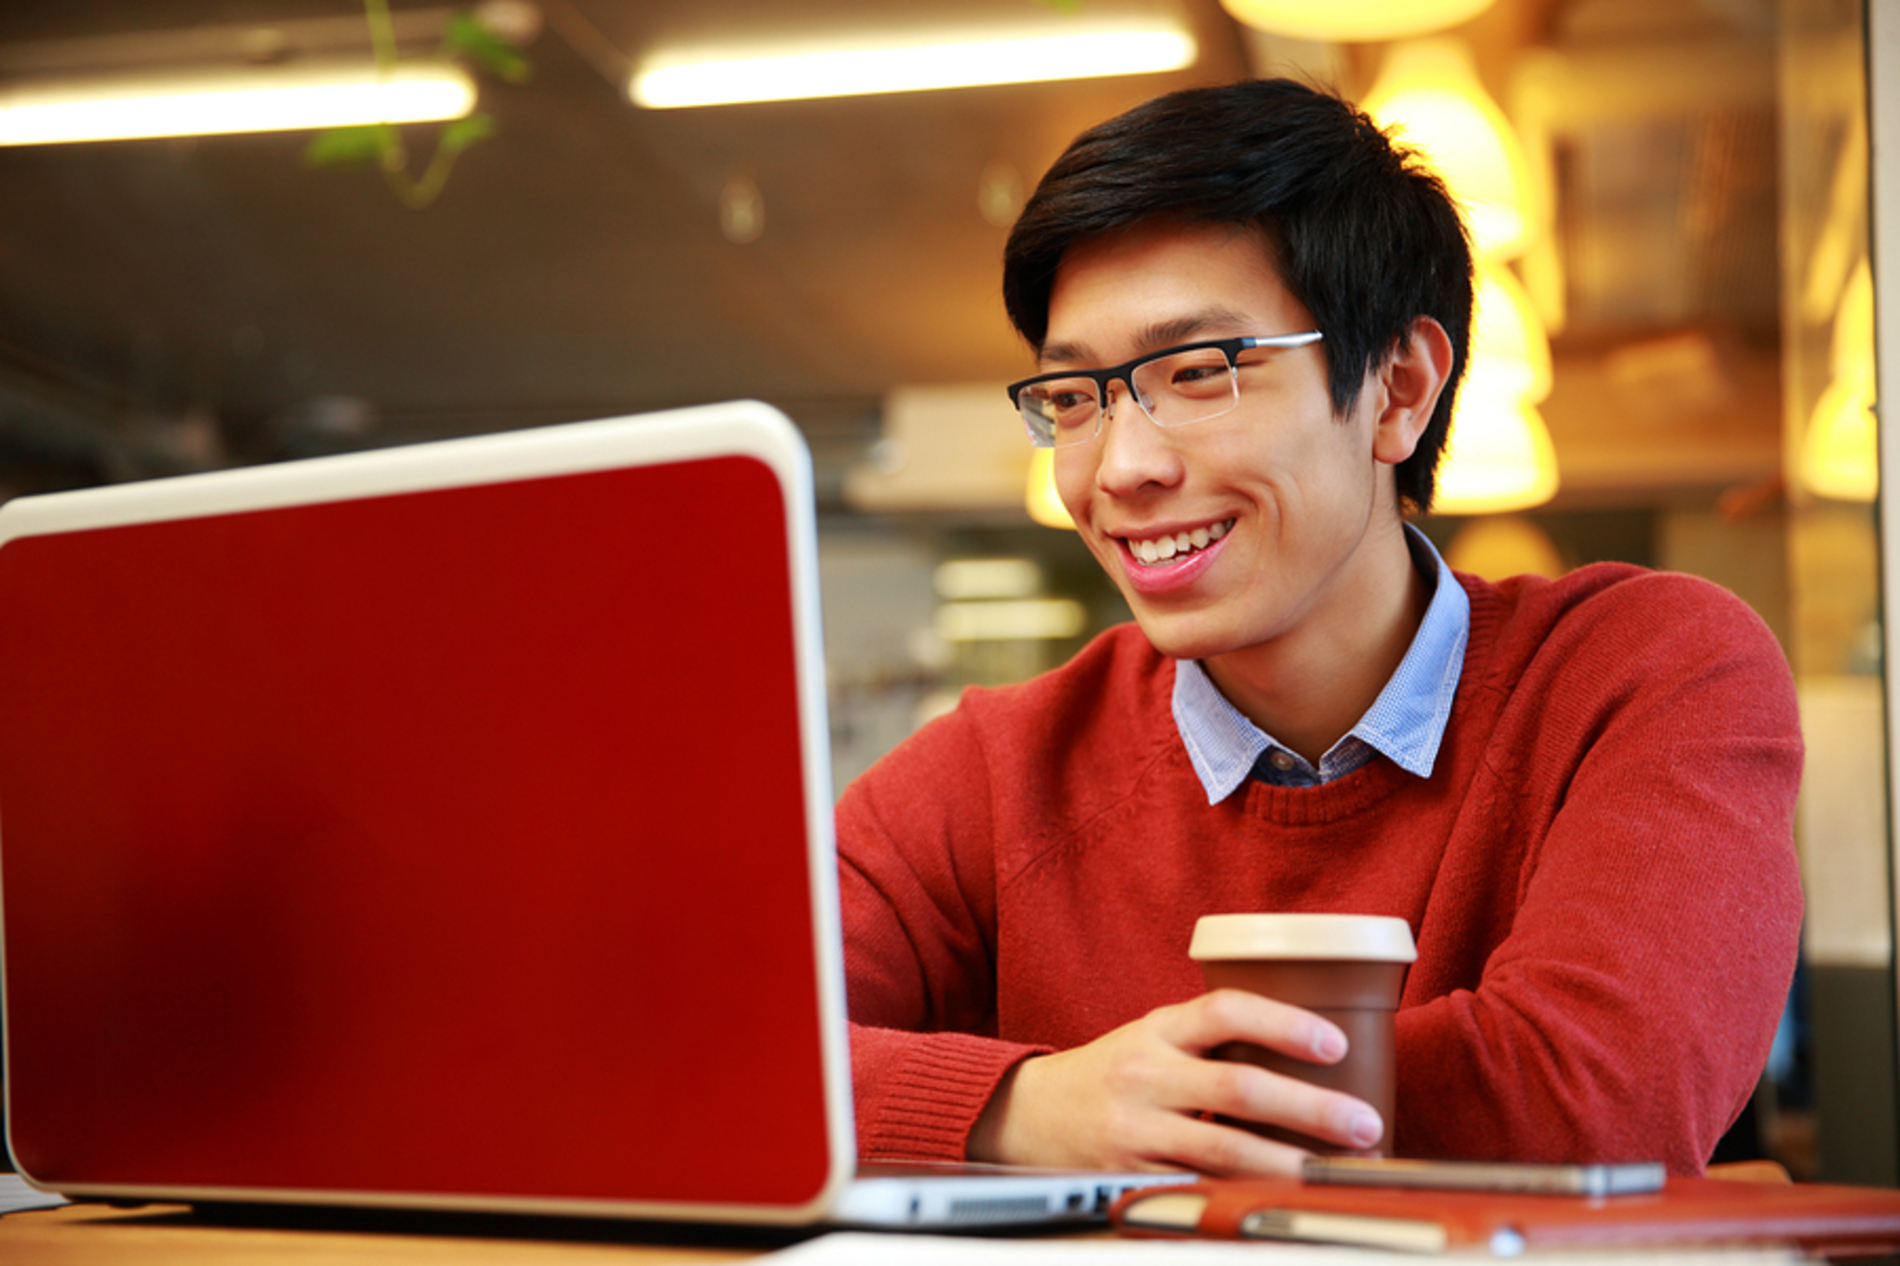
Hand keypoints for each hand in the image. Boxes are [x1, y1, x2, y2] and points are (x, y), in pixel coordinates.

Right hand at [966, 989, 1383, 1175]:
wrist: (1029, 1114)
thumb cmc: (1116, 1072)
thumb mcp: (1155, 1037)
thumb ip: (1214, 1039)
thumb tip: (1317, 1050)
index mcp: (1158, 1028)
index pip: (1226, 1010)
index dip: (1284, 1024)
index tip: (1337, 1043)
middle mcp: (1145, 1073)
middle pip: (1239, 1087)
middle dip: (1311, 1108)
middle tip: (1363, 1123)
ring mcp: (1136, 1128)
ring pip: (1224, 1148)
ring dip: (1290, 1162)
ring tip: (1336, 1170)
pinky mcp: (1129, 1176)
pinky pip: (1197, 1188)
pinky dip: (1244, 1194)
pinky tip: (1281, 1198)